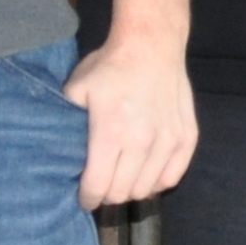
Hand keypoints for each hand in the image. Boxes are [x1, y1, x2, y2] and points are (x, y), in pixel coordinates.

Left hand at [64, 34, 197, 208]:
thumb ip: (67, 121)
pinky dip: (157, 182)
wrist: (151, 44)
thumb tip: (58, 149)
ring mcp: (167, 141)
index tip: (84, 200)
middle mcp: (141, 142)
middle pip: (121, 193)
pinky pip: (171, 177)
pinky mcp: (186, 137)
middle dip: (107, 196)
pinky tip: (146, 174)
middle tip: (101, 187)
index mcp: (110, 133)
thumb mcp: (77, 89)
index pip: (97, 185)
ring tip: (122, 180)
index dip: (88, 199)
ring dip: (131, 190)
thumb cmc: (110, 66)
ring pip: (146, 189)